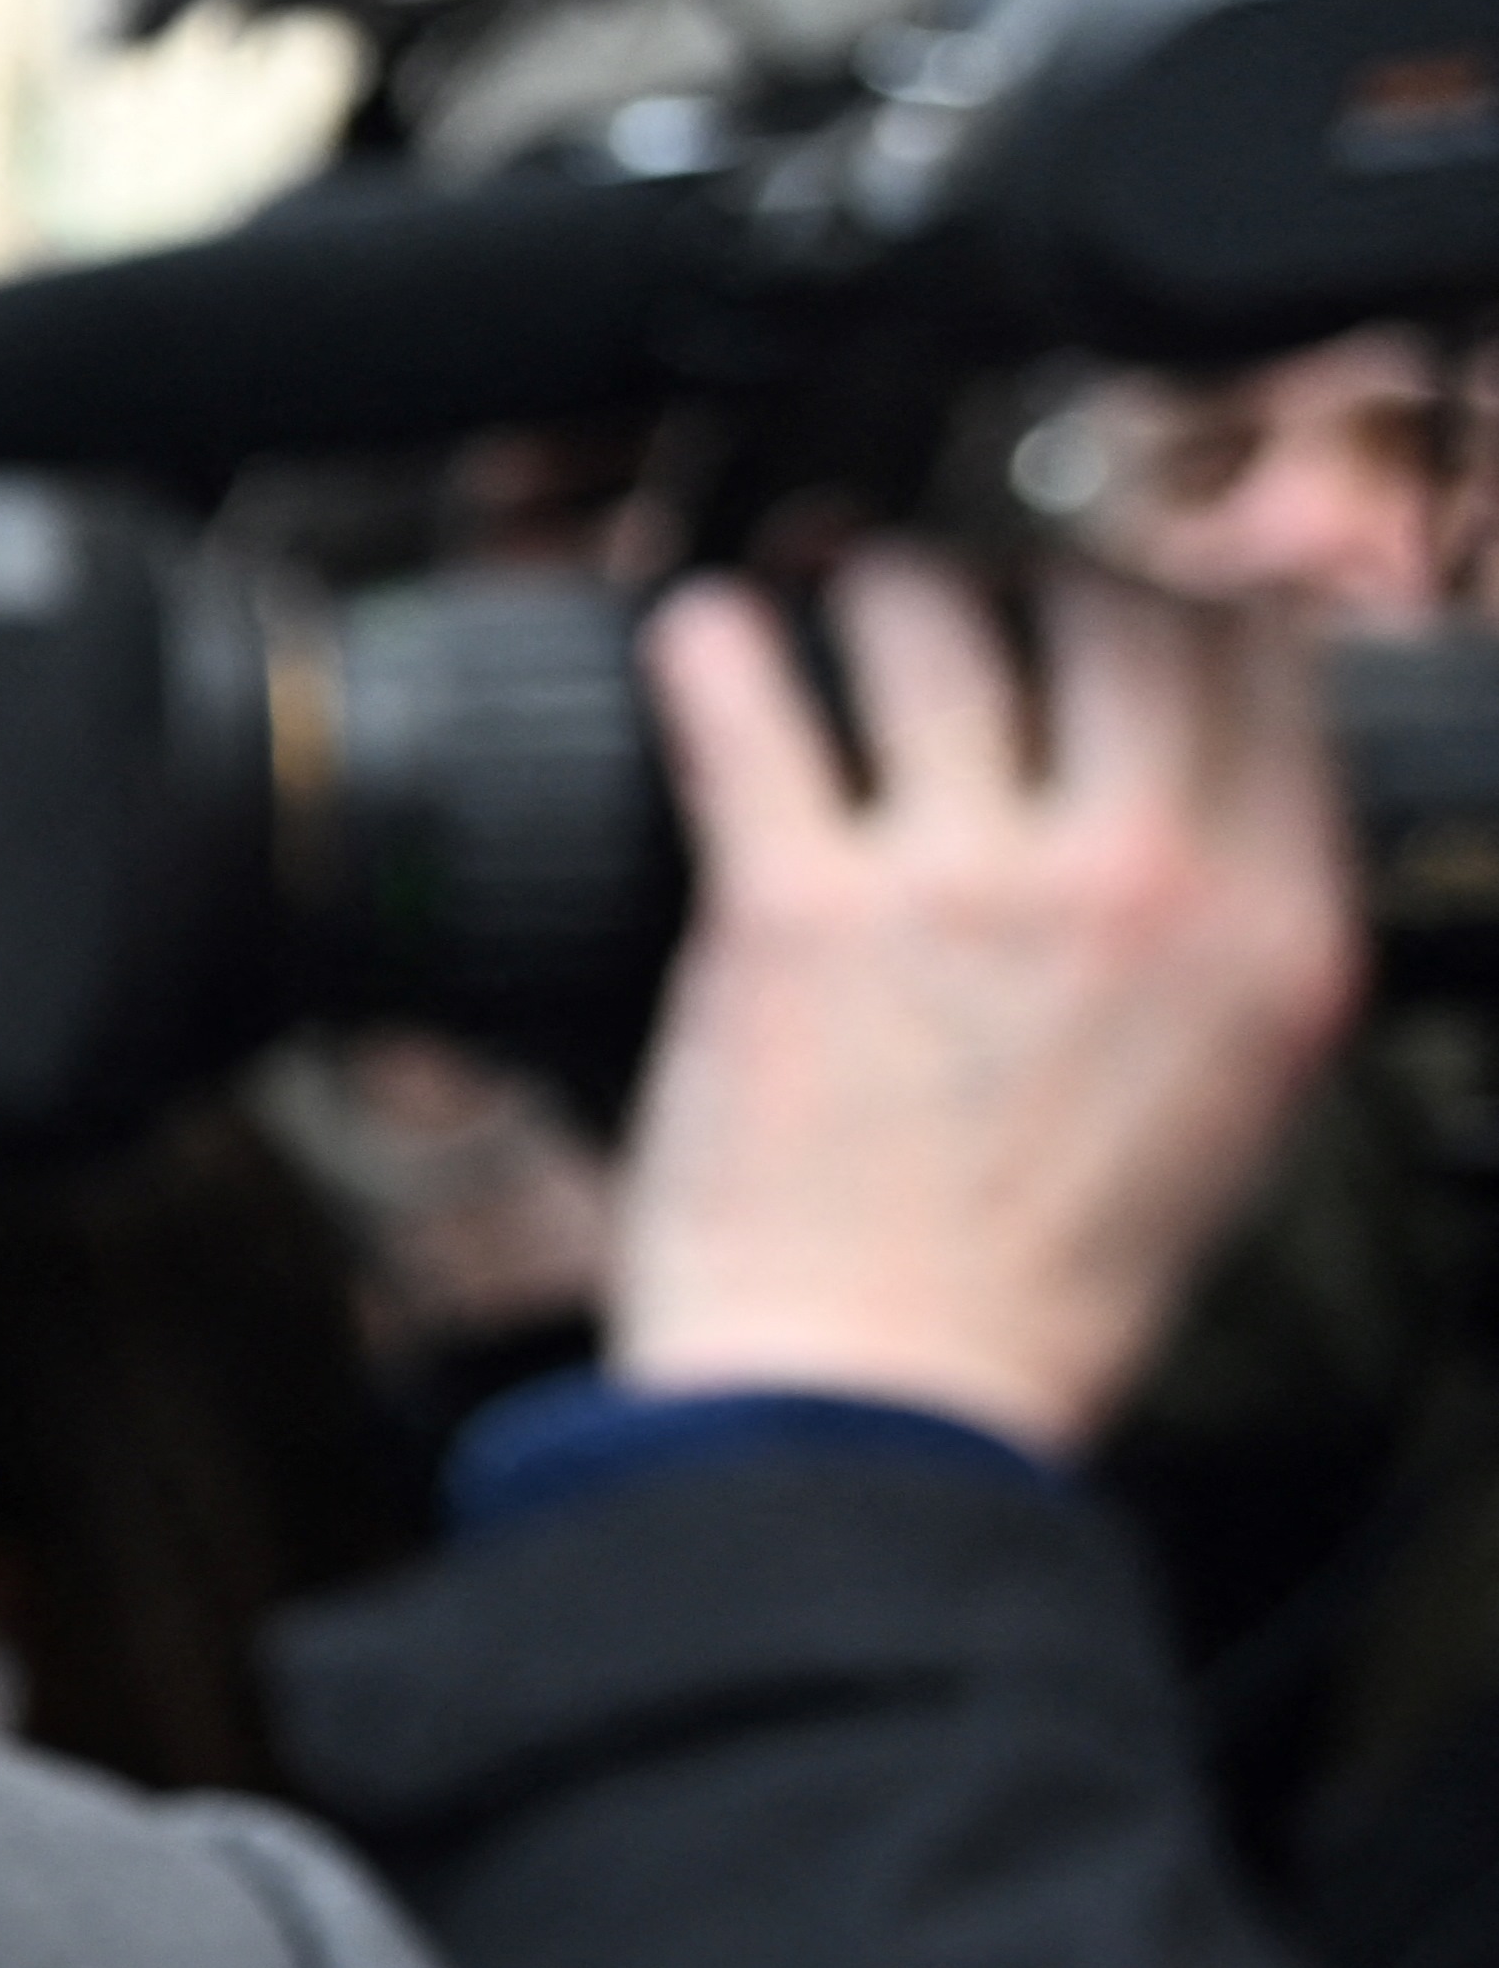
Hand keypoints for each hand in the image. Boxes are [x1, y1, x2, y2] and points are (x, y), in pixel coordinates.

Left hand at [609, 552, 1362, 1455]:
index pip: (1266, 673)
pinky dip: (710, 644)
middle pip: (1118, 609)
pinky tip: (696, 627)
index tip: (1128, 568)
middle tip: (973, 565)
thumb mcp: (1225, 1114)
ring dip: (874, 580)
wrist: (877, 1408)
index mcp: (1271, 941)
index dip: (1188, 588)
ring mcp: (964, 889)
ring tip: (833, 583)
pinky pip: (748, 705)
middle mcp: (1141, 889)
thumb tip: (1207, 816)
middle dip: (1038, 558)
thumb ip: (1229, 950)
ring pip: (936, 619)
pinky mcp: (795, 909)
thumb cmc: (1030, 1291)